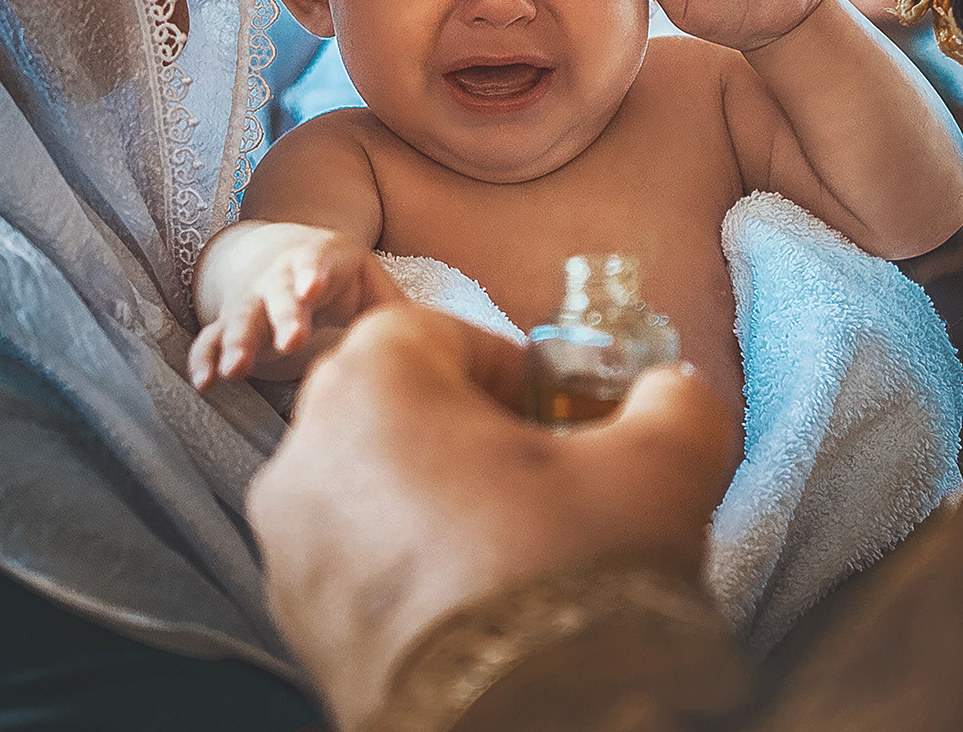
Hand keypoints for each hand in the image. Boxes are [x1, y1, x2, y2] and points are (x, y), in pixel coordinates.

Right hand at [189, 221, 395, 388]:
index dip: (314, 271)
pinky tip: (203, 383)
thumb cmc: (341, 283)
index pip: (318, 259)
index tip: (312, 288)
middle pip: (279, 293)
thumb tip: (439, 345)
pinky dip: (204, 358)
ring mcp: (251, 300)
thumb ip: (396, 312)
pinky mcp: (228, 324)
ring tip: (236, 370)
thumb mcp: (370, 286)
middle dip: (284, 316)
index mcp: (322, 261)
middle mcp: (281, 277)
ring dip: (238, 342)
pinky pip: (210, 339)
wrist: (281, 256)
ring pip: (242, 317)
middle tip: (291, 342)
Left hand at [248, 307, 738, 730]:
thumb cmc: (575, 579)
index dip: (509, 369)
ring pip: (373, 493)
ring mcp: (289, 548)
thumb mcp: (664, 464)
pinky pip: (356, 570)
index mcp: (370, 383)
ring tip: (518, 555)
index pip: (437, 335)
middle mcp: (304, 453)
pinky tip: (478, 610)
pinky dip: (411, 576)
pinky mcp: (295, 627)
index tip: (561, 414)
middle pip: (396, 413)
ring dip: (438, 508)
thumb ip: (674, 398)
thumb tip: (672, 390)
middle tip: (547, 486)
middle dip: (471, 439)